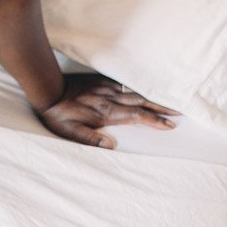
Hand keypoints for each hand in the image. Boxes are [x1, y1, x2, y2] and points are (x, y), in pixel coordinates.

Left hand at [34, 74, 180, 149]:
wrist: (46, 88)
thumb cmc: (58, 114)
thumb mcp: (71, 132)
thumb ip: (91, 139)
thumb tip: (112, 146)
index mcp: (107, 113)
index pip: (137, 117)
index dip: (154, 121)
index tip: (170, 125)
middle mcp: (111, 99)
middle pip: (142, 103)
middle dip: (161, 108)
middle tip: (180, 111)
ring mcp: (106, 88)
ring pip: (134, 92)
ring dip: (152, 97)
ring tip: (168, 100)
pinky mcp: (100, 80)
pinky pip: (123, 83)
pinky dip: (136, 86)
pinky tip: (142, 87)